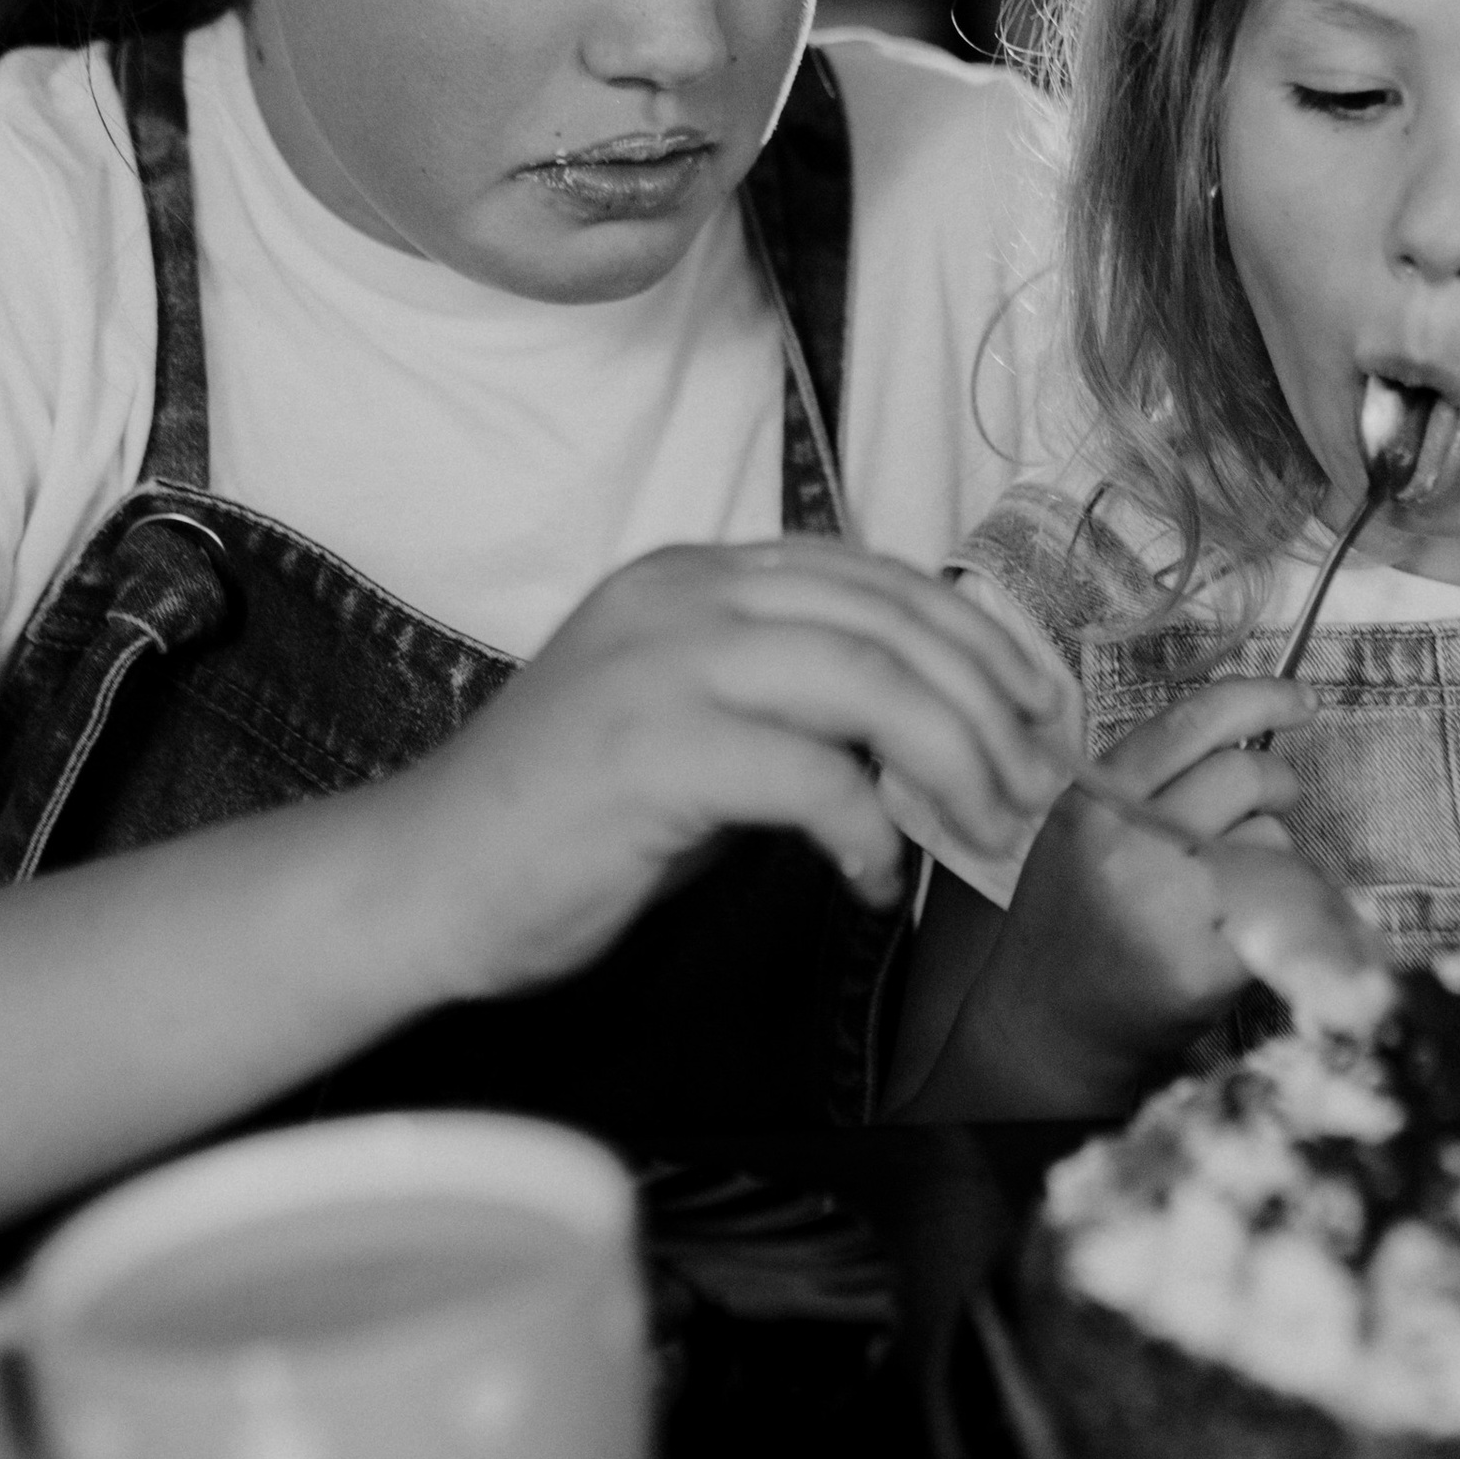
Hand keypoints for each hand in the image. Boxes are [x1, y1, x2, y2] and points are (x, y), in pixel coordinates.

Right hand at [399, 541, 1075, 1000]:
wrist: (423, 879)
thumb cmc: (565, 824)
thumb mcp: (692, 726)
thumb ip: (791, 702)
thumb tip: (925, 732)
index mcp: (695, 576)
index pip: (876, 577)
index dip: (977, 637)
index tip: (1037, 707)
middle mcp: (683, 596)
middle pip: (892, 622)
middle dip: (989, 705)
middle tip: (1031, 785)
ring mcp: (663, 665)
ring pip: (870, 682)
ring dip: (951, 764)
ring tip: (980, 831)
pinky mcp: (652, 752)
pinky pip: (812, 776)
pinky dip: (868, 833)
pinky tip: (872, 882)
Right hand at [970, 681, 1319, 1108]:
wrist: (1047, 1027)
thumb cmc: (1073, 920)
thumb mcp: (1082, 830)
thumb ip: (1147, 783)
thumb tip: (1247, 733)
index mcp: (1096, 800)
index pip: (1192, 721)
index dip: (1260, 697)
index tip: (1299, 700)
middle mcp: (1130, 842)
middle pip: (1245, 773)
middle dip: (1278, 781)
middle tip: (1274, 800)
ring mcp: (1171, 904)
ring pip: (1273, 839)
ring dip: (1275, 853)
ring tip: (1234, 884)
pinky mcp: (1209, 961)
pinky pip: (1283, 906)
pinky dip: (1282, 907)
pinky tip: (1246, 924)